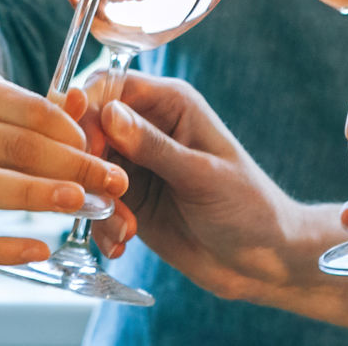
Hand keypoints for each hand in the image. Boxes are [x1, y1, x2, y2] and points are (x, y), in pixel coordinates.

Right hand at [0, 62, 131, 266]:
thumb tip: (80, 108)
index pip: (22, 106)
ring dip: (41, 196)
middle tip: (110, 180)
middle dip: (71, 164)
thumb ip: (11, 104)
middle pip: (10, 145)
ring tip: (84, 205)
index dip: (69, 129)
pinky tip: (36, 249)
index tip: (101, 147)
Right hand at [76, 72, 323, 300]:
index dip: (88, 110)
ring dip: (96, 201)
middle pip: (89, 128)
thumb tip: (109, 113)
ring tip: (124, 230)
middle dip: (87, 164)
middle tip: (104, 197)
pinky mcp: (129, 200)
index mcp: (171, 104)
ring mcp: (135, 166)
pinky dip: (102, 225)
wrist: (262, 259)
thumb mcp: (201, 175)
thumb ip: (154, 147)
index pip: (111, 87)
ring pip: (87, 169)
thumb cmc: (247, 206)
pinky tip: (121, 244)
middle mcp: (147, 129)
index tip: (84, 146)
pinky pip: (96, 204)